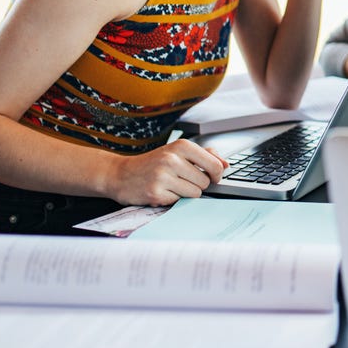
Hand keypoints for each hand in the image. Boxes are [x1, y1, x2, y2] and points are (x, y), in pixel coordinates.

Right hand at [108, 139, 227, 205]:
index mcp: (181, 146)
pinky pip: (179, 201)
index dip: (217, 174)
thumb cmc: (154, 163)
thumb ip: (205, 155)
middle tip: (182, 180)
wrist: (120, 174)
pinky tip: (162, 192)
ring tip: (172, 185)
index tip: (212, 176)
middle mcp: (172, 159)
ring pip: (195, 193)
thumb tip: (226, 164)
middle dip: (198, 184)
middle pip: (206, 182)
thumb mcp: (178, 152)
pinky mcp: (155, 193)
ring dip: (187, 193)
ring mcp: (162, 177)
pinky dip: (173, 199)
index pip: (215, 165)